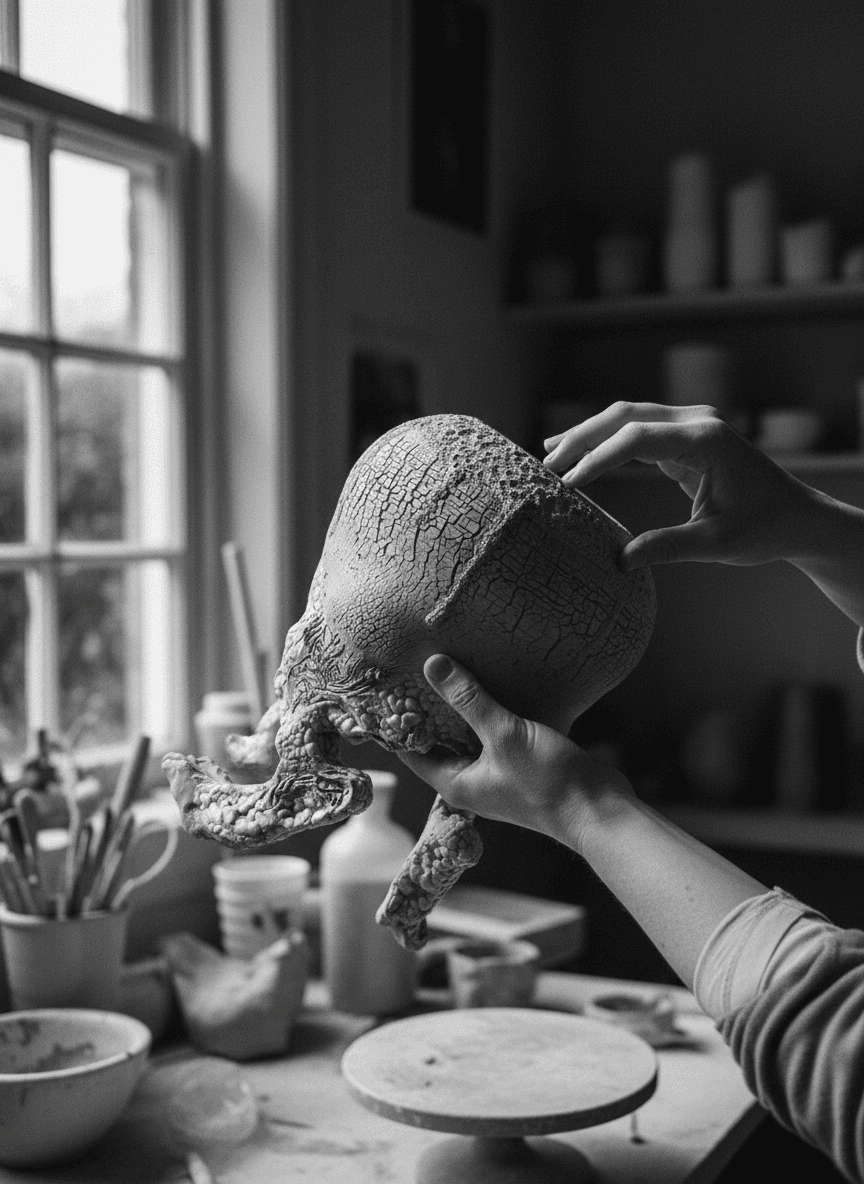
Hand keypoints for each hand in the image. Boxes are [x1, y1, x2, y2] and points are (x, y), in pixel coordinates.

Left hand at [399, 655, 631, 851]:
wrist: (599, 809)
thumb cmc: (547, 781)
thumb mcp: (503, 734)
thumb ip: (469, 700)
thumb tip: (433, 666)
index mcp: (455, 782)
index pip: (412, 751)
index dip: (400, 722)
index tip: (391, 688)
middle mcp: (472, 780)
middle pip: (441, 740)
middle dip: (433, 708)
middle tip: (420, 668)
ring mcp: (498, 773)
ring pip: (472, 734)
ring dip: (466, 707)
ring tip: (455, 666)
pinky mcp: (523, 763)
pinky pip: (498, 733)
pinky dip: (494, 711)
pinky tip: (496, 682)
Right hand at [543, 401, 818, 569]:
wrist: (796, 517)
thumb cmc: (763, 529)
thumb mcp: (716, 544)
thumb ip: (669, 548)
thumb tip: (620, 560)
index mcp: (706, 439)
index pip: (636, 439)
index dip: (597, 459)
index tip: (567, 483)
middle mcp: (697, 421)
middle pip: (625, 415)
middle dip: (582, 437)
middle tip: (546, 464)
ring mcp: (691, 424)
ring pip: (628, 417)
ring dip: (589, 434)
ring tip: (550, 453)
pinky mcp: (685, 436)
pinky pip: (638, 430)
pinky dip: (607, 441)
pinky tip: (579, 454)